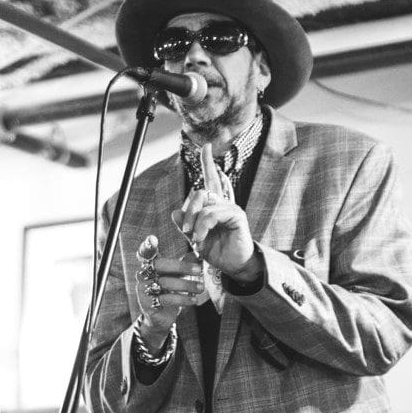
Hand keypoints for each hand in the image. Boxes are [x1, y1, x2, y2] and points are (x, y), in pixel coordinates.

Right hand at [132, 235, 203, 345]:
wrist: (160, 317)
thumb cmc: (168, 292)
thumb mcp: (177, 276)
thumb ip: (185, 264)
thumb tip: (198, 252)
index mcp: (149, 266)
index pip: (146, 253)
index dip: (148, 246)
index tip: (153, 239)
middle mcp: (143, 275)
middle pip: (159, 265)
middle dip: (181, 266)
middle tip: (199, 270)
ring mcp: (143, 290)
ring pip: (165, 283)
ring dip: (186, 285)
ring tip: (201, 287)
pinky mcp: (147, 304)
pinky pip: (166, 299)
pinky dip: (182, 299)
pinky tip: (194, 300)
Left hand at [172, 159, 256, 278]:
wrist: (233, 266)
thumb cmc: (217, 251)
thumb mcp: (196, 237)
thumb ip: (186, 225)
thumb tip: (175, 212)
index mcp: (214, 205)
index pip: (211, 179)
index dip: (208, 162)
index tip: (206, 147)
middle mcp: (223, 203)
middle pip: (200, 192)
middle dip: (188, 211)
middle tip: (185, 231)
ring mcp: (231, 209)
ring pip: (204, 205)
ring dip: (194, 223)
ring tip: (195, 239)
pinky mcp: (237, 216)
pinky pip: (212, 214)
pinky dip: (202, 227)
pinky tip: (201, 239)